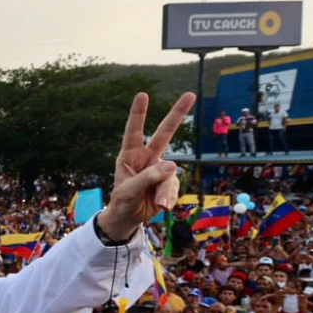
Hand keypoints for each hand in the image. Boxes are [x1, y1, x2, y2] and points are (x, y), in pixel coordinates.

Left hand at [100, 91, 194, 237]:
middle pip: (165, 133)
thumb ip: (148, 178)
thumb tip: (172, 166)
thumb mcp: (129, 190)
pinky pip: (175, 187)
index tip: (142, 95)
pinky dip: (169, 198)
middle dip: (177, 114)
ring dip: (165, 191)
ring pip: (170, 174)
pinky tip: (161, 206)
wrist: (129, 218)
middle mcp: (147, 158)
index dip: (138, 114)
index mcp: (130, 155)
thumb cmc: (122, 200)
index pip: (134, 132)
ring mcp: (160, 169)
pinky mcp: (169, 182)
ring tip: (157, 203)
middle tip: (190, 94)